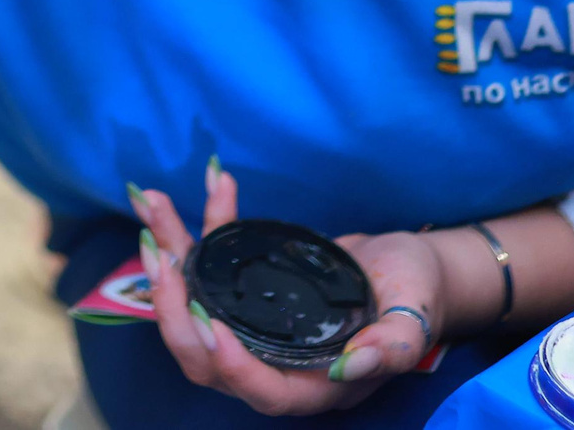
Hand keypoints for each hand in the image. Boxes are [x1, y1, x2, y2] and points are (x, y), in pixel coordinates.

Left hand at [136, 168, 441, 414]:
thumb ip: (391, 347)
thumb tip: (348, 368)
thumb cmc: (417, 296)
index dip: (229, 364)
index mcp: (314, 383)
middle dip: (173, 306)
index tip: (207, 318)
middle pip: (206, 355)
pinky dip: (203, 228)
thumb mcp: (415, 317)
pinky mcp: (248, 293)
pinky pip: (213, 269)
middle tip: (159, 252)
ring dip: (170, 258)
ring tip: (156, 206)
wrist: (408, 267)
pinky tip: (213, 181)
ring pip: (195, 308)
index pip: (262, 391)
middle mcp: (275, 362)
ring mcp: (256, 328)